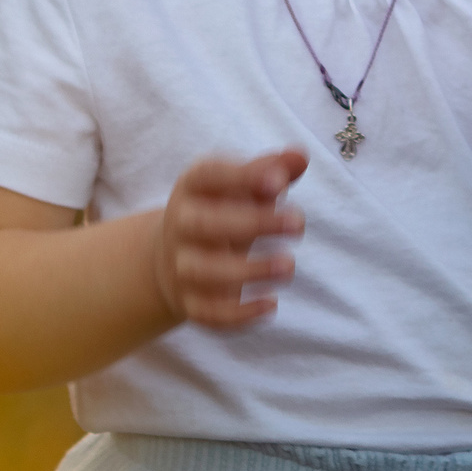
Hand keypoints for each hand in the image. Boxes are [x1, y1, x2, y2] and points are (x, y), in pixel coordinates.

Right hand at [149, 149, 306, 329]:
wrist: (171, 256)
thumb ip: (271, 171)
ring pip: (206, 272)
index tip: (280, 182)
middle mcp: (180, 224)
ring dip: (248, 271)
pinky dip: (238, 315)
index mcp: (193, 187)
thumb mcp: (240, 187)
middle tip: (298, 224)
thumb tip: (300, 155)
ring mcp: (181, 266)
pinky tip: (271, 304)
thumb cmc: (220, 210)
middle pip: (206, 225)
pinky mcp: (189, 303)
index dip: (242, 177)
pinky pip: (208, 313)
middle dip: (252, 224)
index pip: (210, 176)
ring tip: (289, 266)